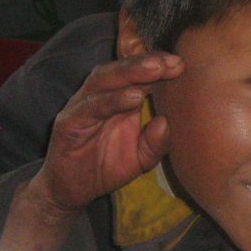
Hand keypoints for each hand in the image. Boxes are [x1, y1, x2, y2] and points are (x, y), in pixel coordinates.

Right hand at [33, 51, 183, 212]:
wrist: (72, 190)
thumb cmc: (107, 167)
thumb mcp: (141, 158)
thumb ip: (156, 143)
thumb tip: (167, 122)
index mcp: (119, 99)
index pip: (137, 74)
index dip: (158, 65)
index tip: (181, 64)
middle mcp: (99, 96)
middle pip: (120, 69)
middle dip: (146, 62)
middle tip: (171, 61)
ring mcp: (82, 107)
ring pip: (103, 81)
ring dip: (130, 72)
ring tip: (155, 70)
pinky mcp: (68, 123)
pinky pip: (88, 107)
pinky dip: (110, 100)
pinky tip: (132, 98)